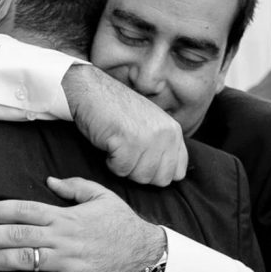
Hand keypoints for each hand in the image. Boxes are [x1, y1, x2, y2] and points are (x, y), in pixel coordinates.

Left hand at [0, 176, 164, 271]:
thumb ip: (74, 187)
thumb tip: (50, 181)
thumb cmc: (124, 227)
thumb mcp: (102, 197)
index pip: (22, 209)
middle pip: (14, 234)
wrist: (147, 258)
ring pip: (21, 260)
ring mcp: (65, 262)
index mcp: (65, 215)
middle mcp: (61, 237)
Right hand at [62, 64, 186, 185]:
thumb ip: (164, 146)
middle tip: (127, 153)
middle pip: (160, 179)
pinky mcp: (128, 142)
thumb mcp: (150, 124)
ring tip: (118, 145)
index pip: (178, 172)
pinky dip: (111, 162)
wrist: (92, 91)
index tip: (143, 161)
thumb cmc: (117, 110)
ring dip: (125, 167)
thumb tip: (169, 176)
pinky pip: (122, 170)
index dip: (158, 173)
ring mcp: (148, 138)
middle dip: (141, 172)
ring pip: (140, 176)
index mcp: (174, 130)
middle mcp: (165, 134)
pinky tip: (109, 144)